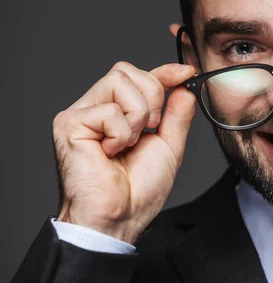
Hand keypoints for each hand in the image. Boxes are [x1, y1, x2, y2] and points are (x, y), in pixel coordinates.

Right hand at [53, 61, 196, 243]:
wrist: (120, 218)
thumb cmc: (139, 190)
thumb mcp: (168, 146)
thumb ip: (176, 115)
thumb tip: (184, 86)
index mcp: (117, 113)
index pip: (138, 77)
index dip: (163, 72)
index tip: (186, 73)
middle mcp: (96, 108)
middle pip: (126, 71)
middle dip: (152, 96)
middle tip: (150, 129)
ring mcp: (81, 114)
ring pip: (118, 81)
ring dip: (137, 115)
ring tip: (129, 143)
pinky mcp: (69, 124)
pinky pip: (109, 110)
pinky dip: (122, 134)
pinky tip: (111, 153)